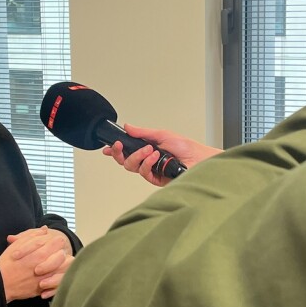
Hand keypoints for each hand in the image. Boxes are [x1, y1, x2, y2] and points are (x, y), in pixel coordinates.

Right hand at [0, 227, 73, 300]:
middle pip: (62, 256)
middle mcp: (43, 266)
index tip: (56, 240)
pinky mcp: (43, 289)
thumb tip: (44, 229)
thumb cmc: (7, 263)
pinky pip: (57, 283)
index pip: (57, 243)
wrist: (0, 283)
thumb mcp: (16, 245)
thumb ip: (32, 236)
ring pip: (62, 270)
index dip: (57, 241)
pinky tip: (54, 273)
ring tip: (57, 262)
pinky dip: (58, 277)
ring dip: (62, 264)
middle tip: (58, 251)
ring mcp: (44, 279)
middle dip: (61, 252)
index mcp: (38, 254)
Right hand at [102, 124, 222, 187]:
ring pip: (132, 167)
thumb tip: (128, 127)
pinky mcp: (156, 179)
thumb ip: (142, 133)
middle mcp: (148, 161)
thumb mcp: (162, 134)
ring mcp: (151, 171)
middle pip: (125, 161)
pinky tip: (155, 157)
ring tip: (150, 150)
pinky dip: (147, 163)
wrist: (199, 159)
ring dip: (138, 156)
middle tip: (119, 145)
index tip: (107, 147)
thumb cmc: (186, 147)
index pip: (127, 151)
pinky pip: (143, 173)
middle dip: (119, 153)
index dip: (115, 150)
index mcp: (147, 149)